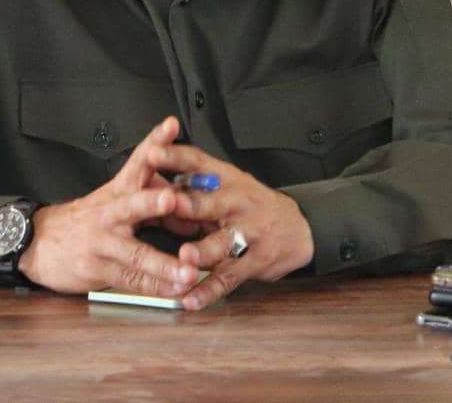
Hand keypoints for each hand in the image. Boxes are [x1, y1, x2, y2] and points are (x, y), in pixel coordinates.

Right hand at [18, 116, 200, 296]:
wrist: (36, 241)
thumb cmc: (82, 220)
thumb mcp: (110, 200)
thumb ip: (146, 197)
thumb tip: (184, 198)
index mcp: (116, 191)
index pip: (137, 160)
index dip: (154, 142)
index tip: (170, 126)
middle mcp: (109, 214)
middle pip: (132, 204)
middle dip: (153, 201)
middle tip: (173, 198)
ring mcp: (103, 243)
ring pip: (136, 253)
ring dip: (165, 264)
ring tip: (188, 269)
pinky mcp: (98, 269)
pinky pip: (131, 281)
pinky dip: (156, 288)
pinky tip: (175, 291)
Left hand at [147, 142, 314, 310]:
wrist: (300, 228)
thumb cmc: (252, 205)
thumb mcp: (228, 186)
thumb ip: (193, 186)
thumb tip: (151, 185)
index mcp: (226, 180)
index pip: (198, 162)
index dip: (175, 157)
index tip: (153, 152)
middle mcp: (237, 203)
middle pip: (211, 203)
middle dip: (190, 204)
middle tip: (170, 203)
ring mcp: (249, 233)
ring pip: (222, 243)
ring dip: (202, 251)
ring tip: (185, 257)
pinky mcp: (255, 262)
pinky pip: (229, 278)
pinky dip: (207, 291)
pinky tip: (190, 299)